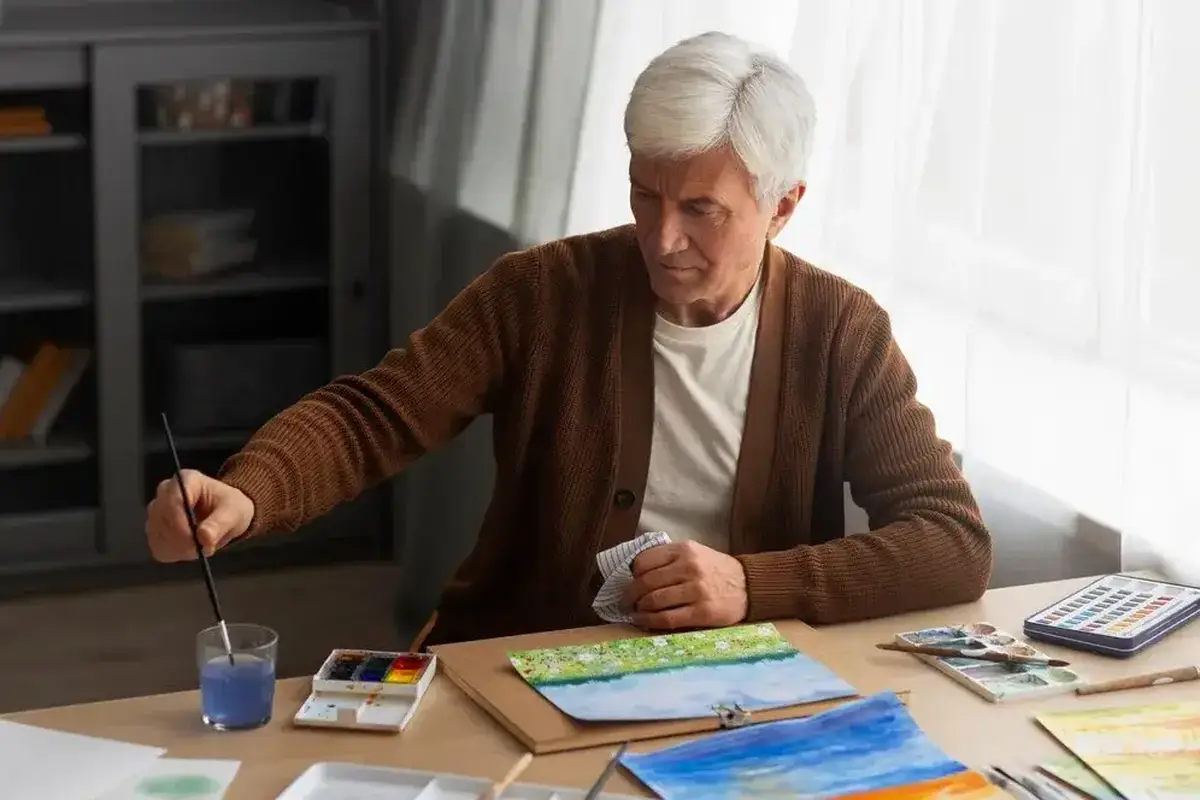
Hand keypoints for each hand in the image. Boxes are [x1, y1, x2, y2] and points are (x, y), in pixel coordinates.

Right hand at [145, 469, 254, 561]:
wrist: (226, 514)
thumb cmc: (230, 507)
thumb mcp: (234, 513)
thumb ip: (220, 524)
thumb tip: (204, 537)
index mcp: (186, 480)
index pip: (172, 501)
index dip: (181, 525)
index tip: (195, 542)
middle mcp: (165, 492)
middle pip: (161, 520)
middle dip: (182, 540)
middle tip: (203, 548)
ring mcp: (157, 510)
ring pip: (157, 535)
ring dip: (179, 548)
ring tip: (200, 546)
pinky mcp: (155, 528)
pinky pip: (157, 546)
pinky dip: (174, 553)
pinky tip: (189, 549)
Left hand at [623, 540, 748, 629]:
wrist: (749, 586)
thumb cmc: (716, 570)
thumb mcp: (695, 553)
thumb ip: (669, 559)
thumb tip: (636, 572)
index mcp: (684, 550)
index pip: (645, 561)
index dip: (632, 574)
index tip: (629, 581)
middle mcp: (689, 568)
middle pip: (646, 582)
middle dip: (630, 594)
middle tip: (626, 601)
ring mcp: (696, 590)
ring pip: (654, 601)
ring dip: (639, 608)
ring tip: (635, 611)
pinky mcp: (702, 612)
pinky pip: (668, 618)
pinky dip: (650, 621)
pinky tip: (643, 621)